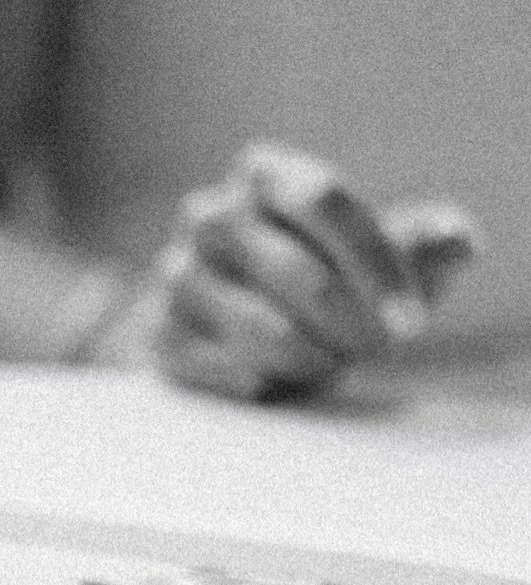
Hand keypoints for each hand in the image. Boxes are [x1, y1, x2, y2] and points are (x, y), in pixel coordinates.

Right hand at [90, 142, 477, 400]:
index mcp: (264, 173)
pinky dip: (260, 380)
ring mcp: (175, 272)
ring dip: (311, 357)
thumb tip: (457, 241)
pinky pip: (215, 364)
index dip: (376, 263)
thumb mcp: (387, 252)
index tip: (412, 323)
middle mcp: (209, 215)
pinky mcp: (156, 330)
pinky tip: (282, 382)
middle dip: (350, 322)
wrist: (250, 321)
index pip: (323, 200)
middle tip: (377, 351)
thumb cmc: (333, 276)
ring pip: (255, 325)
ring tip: (331, 364)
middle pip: (293, 269)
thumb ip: (428, 240)